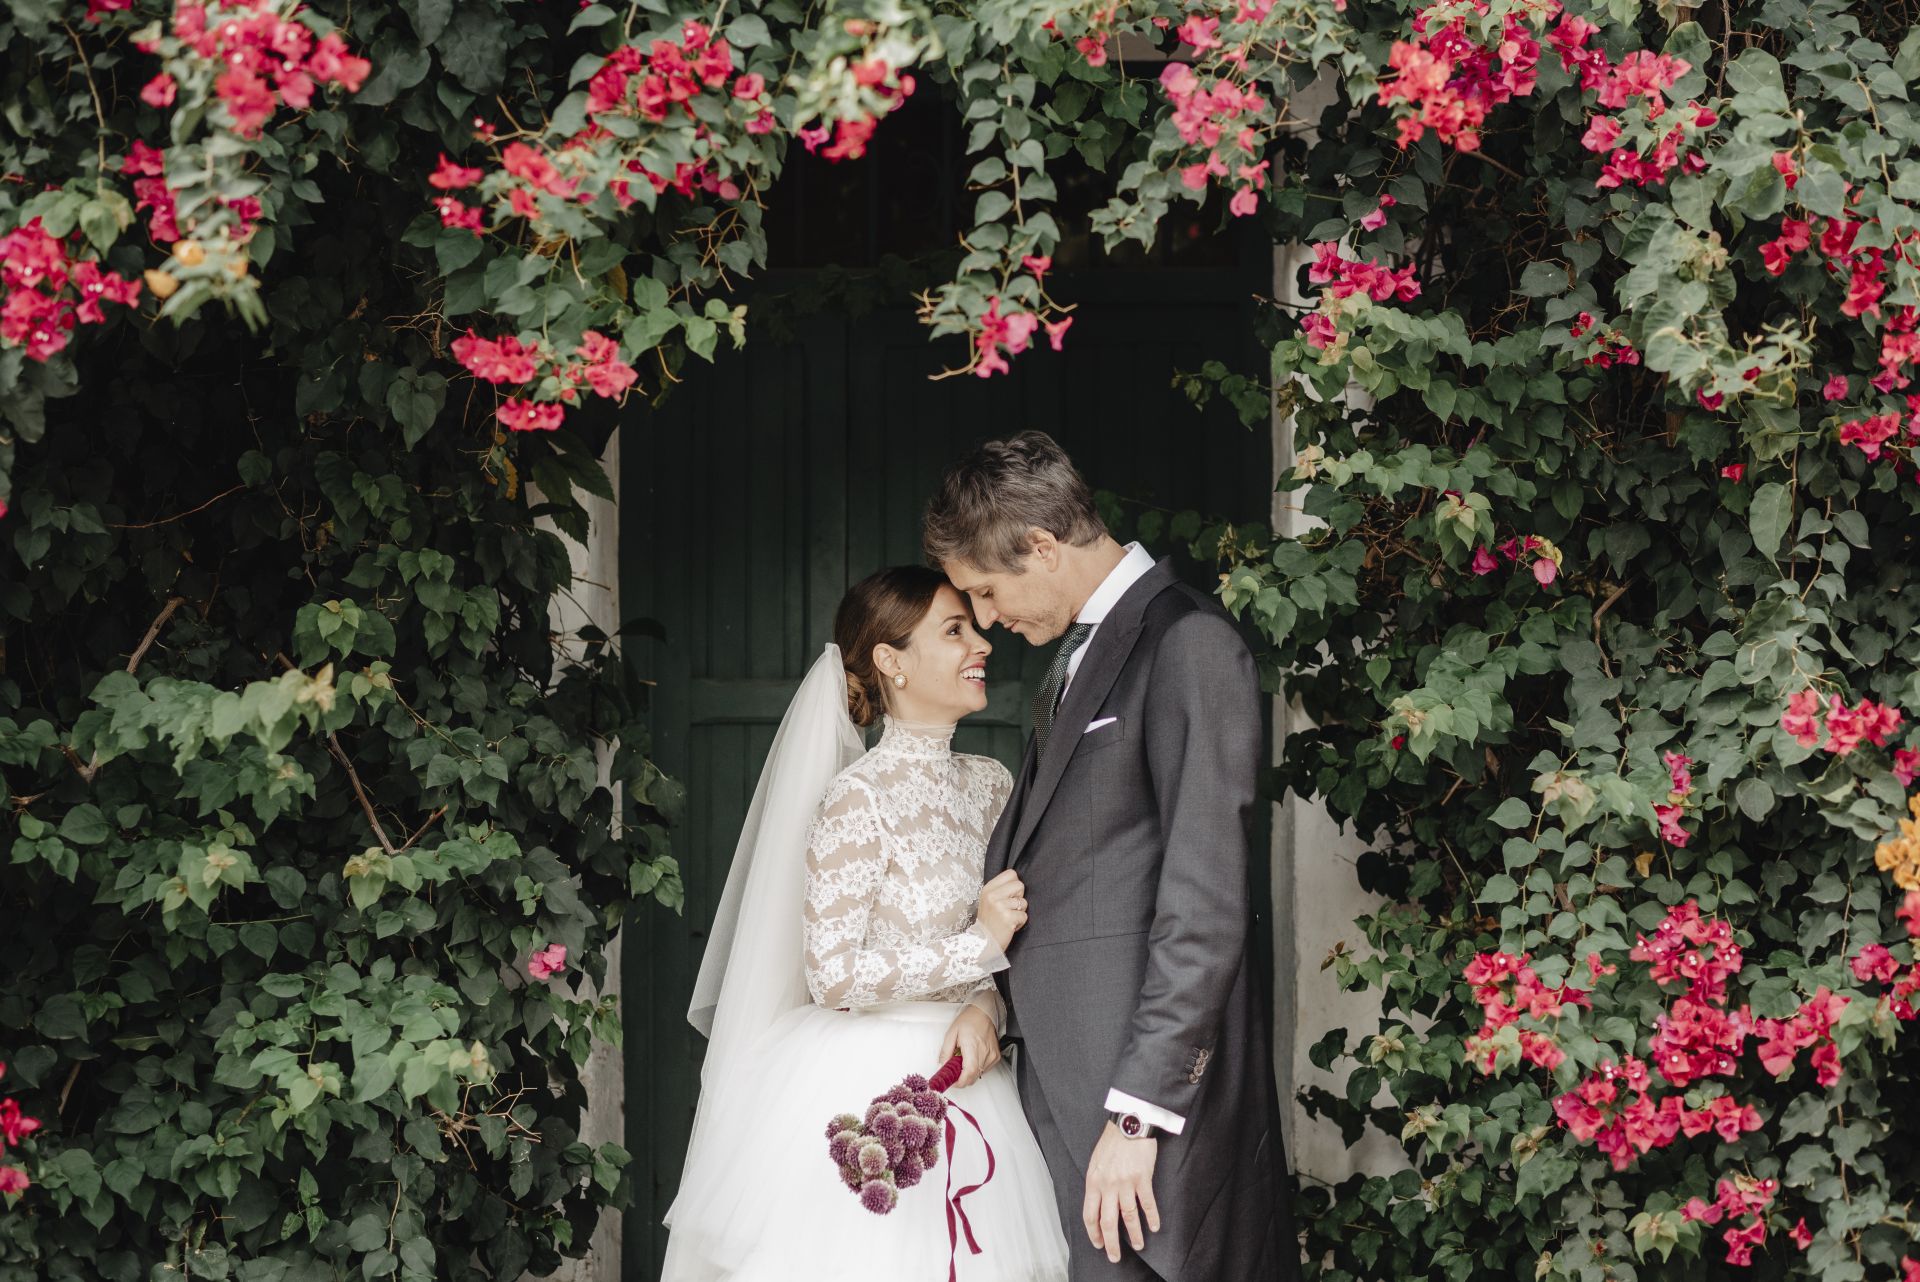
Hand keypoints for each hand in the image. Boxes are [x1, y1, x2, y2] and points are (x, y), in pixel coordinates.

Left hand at [936, 1004, 1000, 1088]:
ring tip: (964, 1059)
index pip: (969, 1073)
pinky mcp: (996, 1057)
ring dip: (969, 1072)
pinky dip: (976, 1068)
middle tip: (954, 1072)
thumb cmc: (969, 1020)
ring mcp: (992, 1056)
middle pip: (973, 1077)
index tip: (953, 1082)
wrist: (984, 1013)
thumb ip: (945, 1052)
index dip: (960, 1082)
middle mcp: (984, 1053)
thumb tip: (942, 1066)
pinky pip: (985, 1069)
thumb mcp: (951, 1033)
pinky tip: (973, 1057)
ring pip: (979, 1074)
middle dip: (962, 1078)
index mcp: (972, 1046)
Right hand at [974, 868, 1028, 950]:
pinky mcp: (1008, 918)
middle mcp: (992, 895)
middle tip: (1009, 909)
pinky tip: (1010, 926)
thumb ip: (1000, 889)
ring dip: (1019, 912)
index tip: (1008, 896)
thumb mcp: (988, 900)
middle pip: (1020, 885)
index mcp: (988, 889)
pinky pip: (1024, 916)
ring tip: (1008, 919)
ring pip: (1024, 902)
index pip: (1011, 873)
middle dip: (1019, 898)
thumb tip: (1019, 882)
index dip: (1014, 885)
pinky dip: (1020, 923)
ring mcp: (1000, 907)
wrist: (982, 943)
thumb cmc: (989, 921)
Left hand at [1082, 1122, 1159, 1263]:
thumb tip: (1098, 1203)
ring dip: (1134, 1235)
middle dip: (1111, 1243)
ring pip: (1129, 1217)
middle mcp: (1108, 1185)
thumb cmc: (1112, 1141)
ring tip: (1138, 1245)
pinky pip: (1147, 1204)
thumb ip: (1096, 1183)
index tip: (1098, 1243)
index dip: (1094, 1233)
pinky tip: (1154, 1227)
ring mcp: (1126, 1183)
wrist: (1129, 1123)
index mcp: (1093, 1182)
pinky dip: (1151, 1218)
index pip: (1090, 1215)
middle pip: (1108, 1222)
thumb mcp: (1095, 1162)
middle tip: (1115, 1256)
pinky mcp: (1143, 1178)